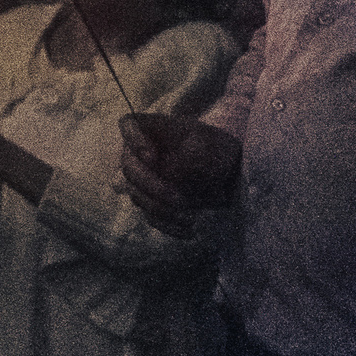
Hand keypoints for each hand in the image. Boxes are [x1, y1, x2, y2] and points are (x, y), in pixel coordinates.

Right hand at [119, 113, 240, 233]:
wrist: (226, 172)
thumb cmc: (216, 149)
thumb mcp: (211, 146)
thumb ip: (191, 156)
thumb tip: (168, 174)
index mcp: (151, 129)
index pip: (129, 124)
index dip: (133, 140)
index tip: (151, 157)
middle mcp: (138, 152)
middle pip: (129, 168)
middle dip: (152, 187)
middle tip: (179, 200)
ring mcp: (142, 178)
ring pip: (137, 195)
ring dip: (161, 209)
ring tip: (191, 218)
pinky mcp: (150, 200)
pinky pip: (149, 215)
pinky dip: (167, 225)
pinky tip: (188, 230)